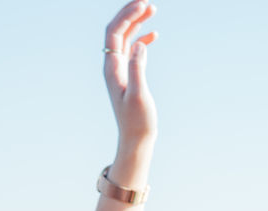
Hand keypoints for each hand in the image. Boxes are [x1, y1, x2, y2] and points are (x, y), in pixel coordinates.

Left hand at [103, 1, 157, 146]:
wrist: (135, 139)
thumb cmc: (137, 122)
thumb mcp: (139, 96)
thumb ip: (138, 69)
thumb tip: (140, 44)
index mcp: (112, 68)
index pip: (114, 33)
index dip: (127, 16)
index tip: (143, 4)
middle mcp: (113, 66)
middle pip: (117, 31)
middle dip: (130, 13)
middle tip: (147, 0)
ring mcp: (120, 70)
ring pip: (126, 38)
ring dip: (137, 22)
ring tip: (152, 9)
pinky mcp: (129, 76)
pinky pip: (132, 50)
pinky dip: (142, 38)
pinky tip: (154, 34)